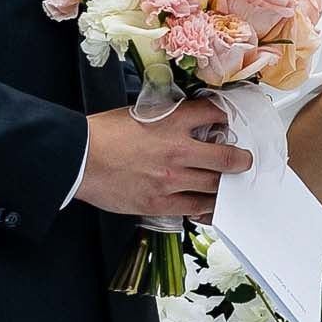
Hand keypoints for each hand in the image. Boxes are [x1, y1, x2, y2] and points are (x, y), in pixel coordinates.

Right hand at [77, 102, 252, 218]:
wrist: (79, 158)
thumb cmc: (102, 134)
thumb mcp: (138, 113)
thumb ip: (166, 118)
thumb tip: (183, 123)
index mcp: (173, 121)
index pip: (215, 114)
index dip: (226, 118)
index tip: (228, 123)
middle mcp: (179, 150)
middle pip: (227, 156)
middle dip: (240, 158)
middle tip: (243, 159)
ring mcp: (172, 179)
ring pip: (215, 185)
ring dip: (224, 184)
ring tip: (227, 183)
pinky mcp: (161, 202)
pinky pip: (195, 208)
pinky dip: (206, 207)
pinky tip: (209, 206)